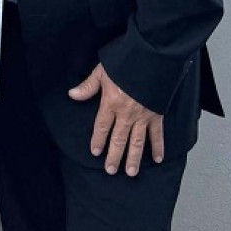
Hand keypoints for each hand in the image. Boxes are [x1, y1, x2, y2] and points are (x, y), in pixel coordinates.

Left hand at [69, 62, 163, 176]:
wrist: (152, 58)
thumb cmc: (126, 63)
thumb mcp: (102, 71)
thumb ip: (88, 86)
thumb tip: (72, 94)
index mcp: (111, 103)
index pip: (102, 127)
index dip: (98, 140)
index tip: (95, 152)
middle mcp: (127, 113)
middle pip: (118, 139)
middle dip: (114, 156)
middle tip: (110, 170)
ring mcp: (143, 116)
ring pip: (137, 142)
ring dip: (133, 158)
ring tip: (130, 172)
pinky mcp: (157, 114)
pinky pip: (157, 134)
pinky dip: (158, 147)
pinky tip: (157, 159)